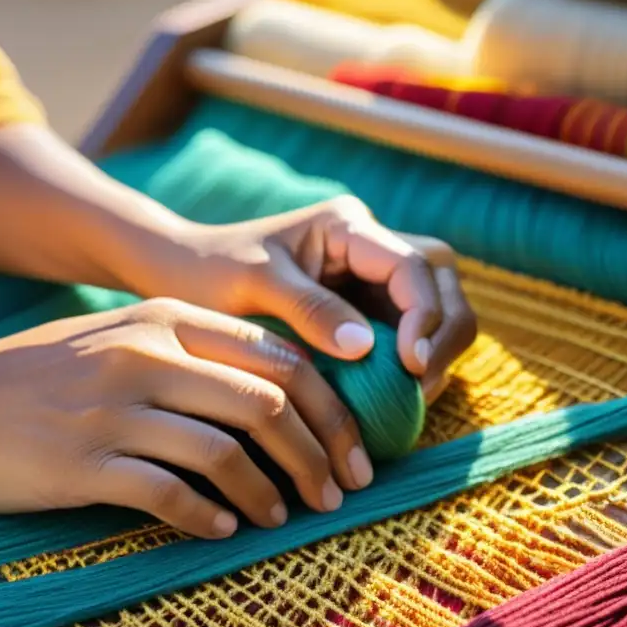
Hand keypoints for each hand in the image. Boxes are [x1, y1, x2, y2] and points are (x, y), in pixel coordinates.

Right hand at [0, 298, 370, 538]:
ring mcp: (114, 408)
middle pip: (268, 404)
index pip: (278, 357)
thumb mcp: (117, 337)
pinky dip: (208, 517)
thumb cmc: (39, 375)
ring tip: (286, 517)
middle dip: (318, 454)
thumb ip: (191, 351)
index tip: (350, 450)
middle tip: (336, 492)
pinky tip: (223, 531)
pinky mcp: (84, 461)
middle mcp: (145, 354)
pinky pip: (169, 494)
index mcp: (164, 317)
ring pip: (226, 452)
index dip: (330, 408)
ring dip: (269, 492)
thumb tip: (274, 393)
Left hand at [140, 197, 477, 401]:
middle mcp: (370, 248)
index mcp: (348, 227)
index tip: (411, 364)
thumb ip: (309, 309)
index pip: (415, 265)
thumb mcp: (254, 284)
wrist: (181, 276)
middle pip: (442, 281)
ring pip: (436, 308)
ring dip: (436, 351)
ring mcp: (370, 280)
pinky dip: (411, 365)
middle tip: (422, 384)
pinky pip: (407, 336)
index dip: (424, 315)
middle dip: (445, 332)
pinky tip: (394, 398)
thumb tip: (367, 347)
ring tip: (412, 397)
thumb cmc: (210, 271)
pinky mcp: (363, 311)